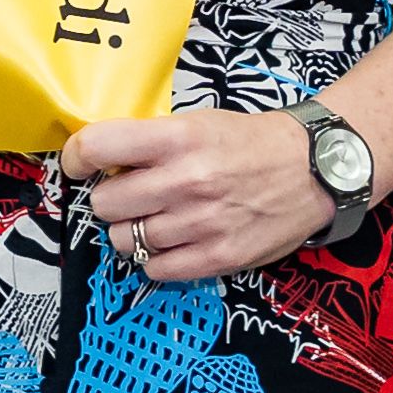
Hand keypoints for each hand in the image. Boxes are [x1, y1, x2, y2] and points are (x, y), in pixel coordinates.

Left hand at [52, 104, 334, 285]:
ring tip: (155, 218)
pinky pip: (155, 268)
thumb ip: (149, 143)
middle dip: (110, 199)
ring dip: (131, 231)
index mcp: (178, 140)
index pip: (98, 147)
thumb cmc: (248, 142)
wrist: (314, 169)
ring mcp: (202, 223)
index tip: (80, 166)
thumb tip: (99, 164)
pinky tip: (172, 242)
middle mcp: (186, 181)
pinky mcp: (219, 256)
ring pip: (124, 240)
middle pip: (105, 203)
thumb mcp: (196, 124)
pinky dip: (155, 258)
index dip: (77, 158)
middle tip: (130, 195)